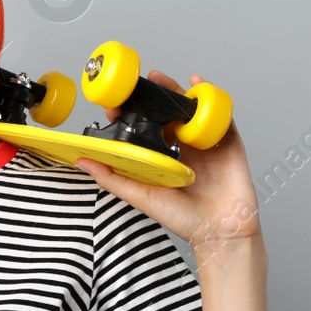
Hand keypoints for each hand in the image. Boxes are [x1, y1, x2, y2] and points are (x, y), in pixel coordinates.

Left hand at [72, 70, 260, 257]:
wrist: (221, 231)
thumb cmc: (185, 219)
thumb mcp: (141, 196)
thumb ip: (112, 178)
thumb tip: (82, 161)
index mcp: (165, 158)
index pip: (146, 130)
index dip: (132, 116)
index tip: (116, 106)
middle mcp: (184, 148)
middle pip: (169, 114)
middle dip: (154, 96)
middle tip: (139, 83)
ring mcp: (206, 143)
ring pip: (191, 110)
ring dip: (177, 91)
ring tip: (160, 78)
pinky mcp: (228, 142)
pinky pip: (220, 114)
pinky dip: (210, 98)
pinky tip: (197, 85)